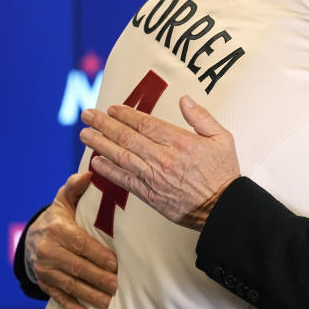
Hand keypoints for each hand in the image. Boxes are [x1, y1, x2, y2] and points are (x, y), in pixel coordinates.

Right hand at [26, 172, 118, 308]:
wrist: (30, 238)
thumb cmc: (57, 218)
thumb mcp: (63, 202)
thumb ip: (75, 189)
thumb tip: (89, 174)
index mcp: (56, 230)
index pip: (80, 245)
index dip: (98, 256)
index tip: (116, 264)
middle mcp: (48, 251)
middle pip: (77, 267)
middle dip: (99, 278)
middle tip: (119, 286)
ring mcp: (45, 269)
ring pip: (70, 284)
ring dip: (90, 295)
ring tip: (110, 302)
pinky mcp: (44, 283)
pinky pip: (58, 296)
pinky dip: (71, 307)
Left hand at [80, 95, 239, 230]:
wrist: (224, 208)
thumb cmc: (224, 172)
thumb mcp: (222, 138)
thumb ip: (201, 117)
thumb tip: (184, 100)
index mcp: (180, 142)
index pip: (145, 123)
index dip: (125, 115)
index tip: (111, 108)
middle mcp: (164, 158)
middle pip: (127, 137)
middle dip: (104, 125)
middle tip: (87, 115)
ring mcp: (155, 177)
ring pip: (121, 157)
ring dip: (100, 144)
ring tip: (84, 134)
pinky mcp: (151, 195)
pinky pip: (125, 180)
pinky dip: (109, 171)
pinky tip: (96, 162)